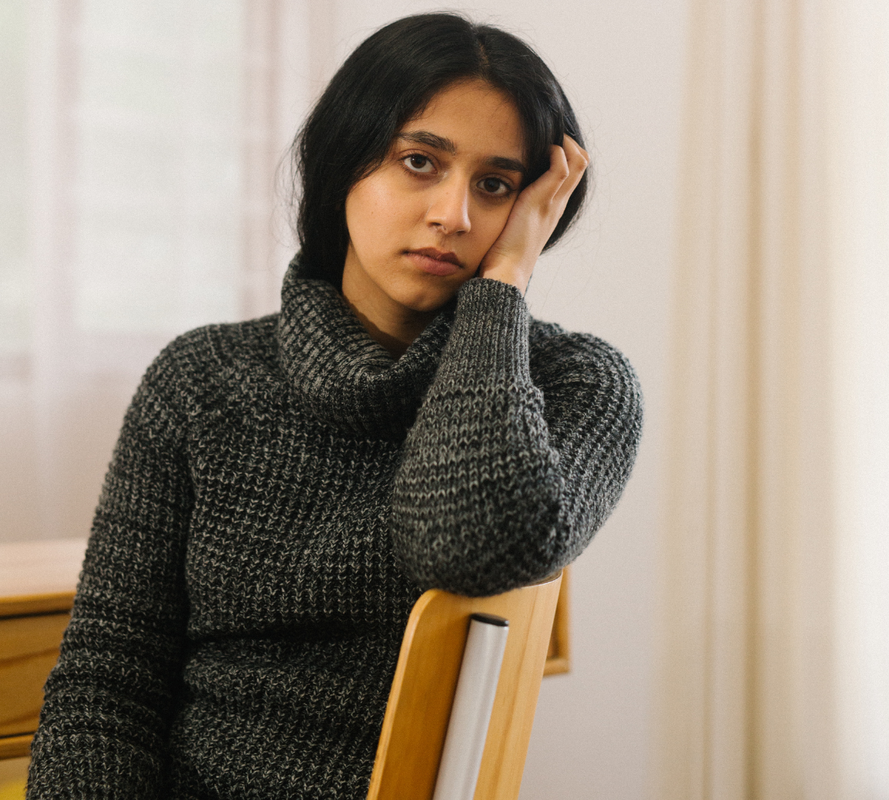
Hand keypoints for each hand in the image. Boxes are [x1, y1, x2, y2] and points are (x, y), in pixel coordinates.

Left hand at [478, 135, 588, 293]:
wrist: (505, 272)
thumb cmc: (500, 254)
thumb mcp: (509, 225)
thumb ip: (508, 209)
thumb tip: (491, 194)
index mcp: (551, 210)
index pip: (572, 173)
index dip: (565, 153)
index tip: (545, 141)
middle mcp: (557, 204)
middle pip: (581, 163)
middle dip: (568, 142)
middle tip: (547, 132)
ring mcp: (552, 202)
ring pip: (578, 161)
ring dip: (564, 142)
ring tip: (546, 136)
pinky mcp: (542, 200)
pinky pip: (561, 166)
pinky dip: (555, 152)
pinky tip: (538, 149)